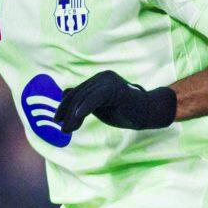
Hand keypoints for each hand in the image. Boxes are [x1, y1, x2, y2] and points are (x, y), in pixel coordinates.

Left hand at [54, 70, 178, 132]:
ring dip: (73, 116)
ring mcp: (108, 81)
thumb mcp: (100, 107)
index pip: (76, 92)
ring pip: (83, 99)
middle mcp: (102, 77)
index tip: (58, 120)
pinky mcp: (113, 89)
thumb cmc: (125, 112)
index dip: (65, 106)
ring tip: (67, 130)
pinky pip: (93, 99)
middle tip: (63, 129)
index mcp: (99, 79)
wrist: (149, 113)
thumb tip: (64, 93)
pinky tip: (76, 120)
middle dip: (67, 113)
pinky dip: (82, 109)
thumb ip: (84, 101)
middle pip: (77, 95)